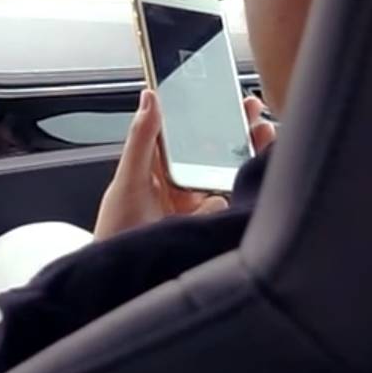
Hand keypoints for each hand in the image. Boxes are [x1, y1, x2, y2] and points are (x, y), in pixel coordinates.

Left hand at [94, 91, 274, 240]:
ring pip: (228, 174)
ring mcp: (198, 205)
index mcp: (157, 165)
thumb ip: (141, 139)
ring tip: (255, 143)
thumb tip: (149, 97)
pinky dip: (233, 199)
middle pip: (214, 149)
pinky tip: (216, 205)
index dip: (205, 109)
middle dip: (235, 129)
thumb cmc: (115, 235)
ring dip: (244, 159)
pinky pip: (231, 205)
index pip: (184, 129)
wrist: (125, 281)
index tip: (224, 91)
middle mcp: (180, 182)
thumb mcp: (127, 182)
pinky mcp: (210, 225)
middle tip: (252, 112)